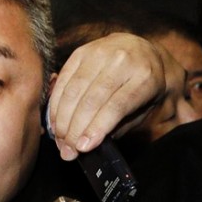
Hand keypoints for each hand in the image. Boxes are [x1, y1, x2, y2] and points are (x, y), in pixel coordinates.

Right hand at [48, 33, 185, 159]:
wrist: (144, 50)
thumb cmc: (145, 85)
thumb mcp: (146, 106)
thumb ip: (122, 124)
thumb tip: (91, 144)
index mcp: (144, 77)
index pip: (116, 106)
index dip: (97, 128)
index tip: (83, 148)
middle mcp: (122, 61)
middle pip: (92, 99)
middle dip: (76, 129)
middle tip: (68, 151)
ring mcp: (100, 53)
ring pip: (75, 90)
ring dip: (63, 119)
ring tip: (60, 140)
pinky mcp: (82, 51)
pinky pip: (64, 79)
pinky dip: (57, 103)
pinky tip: (55, 121)